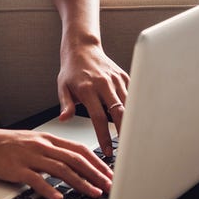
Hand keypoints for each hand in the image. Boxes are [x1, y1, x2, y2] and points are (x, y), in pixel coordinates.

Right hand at [0, 128, 112, 198]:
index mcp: (45, 138)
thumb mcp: (28, 141)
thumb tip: (69, 162)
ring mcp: (27, 156)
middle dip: (95, 173)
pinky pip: (35, 179)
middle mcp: (39, 145)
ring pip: (60, 168)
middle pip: (74, 158)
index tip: (109, 174)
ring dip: (80, 182)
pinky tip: (58, 198)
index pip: (78, 149)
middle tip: (109, 186)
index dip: (97, 162)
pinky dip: (49, 189)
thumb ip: (48, 149)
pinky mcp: (14, 168)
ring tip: (93, 193)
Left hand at [57, 36, 129, 157]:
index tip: (108, 151)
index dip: (104, 136)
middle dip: (125, 132)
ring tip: (133, 139)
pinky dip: (135, 108)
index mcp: (87, 89)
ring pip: (130, 105)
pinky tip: (135, 121)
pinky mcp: (124, 76)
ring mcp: (116, 79)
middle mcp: (104, 84)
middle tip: (127, 148)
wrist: (82, 48)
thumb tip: (64, 119)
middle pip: (120, 112)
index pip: (98, 118)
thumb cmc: (71, 70)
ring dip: (132, 122)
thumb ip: (66, 104)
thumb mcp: (62, 87)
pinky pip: (132, 95)